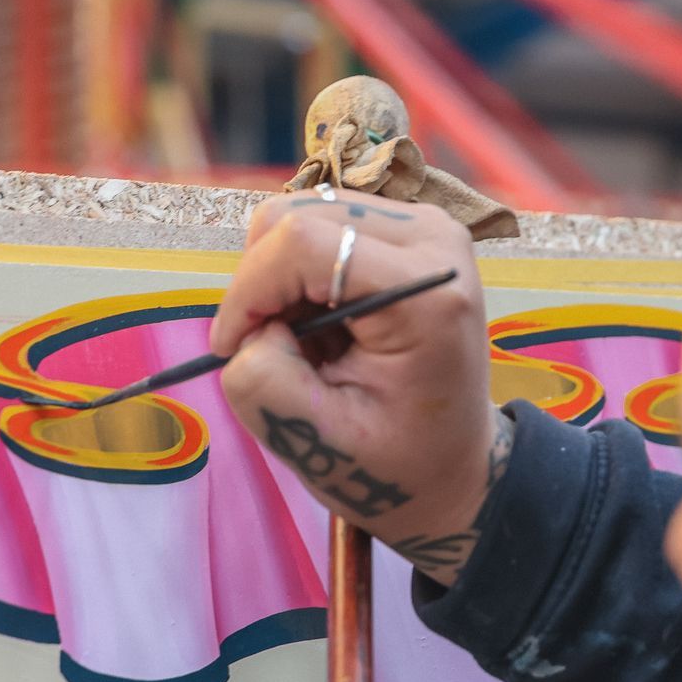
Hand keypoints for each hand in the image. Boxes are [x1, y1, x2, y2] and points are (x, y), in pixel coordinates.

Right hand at [211, 189, 509, 584]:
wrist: (451, 467)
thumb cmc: (393, 464)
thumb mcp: (317, 442)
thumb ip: (264, 380)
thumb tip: (251, 327)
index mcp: (426, 291)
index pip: (302, 242)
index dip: (247, 291)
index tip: (230, 349)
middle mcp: (433, 238)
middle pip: (297, 215)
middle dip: (261, 283)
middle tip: (270, 348)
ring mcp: (424, 227)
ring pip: (302, 214)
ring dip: (279, 279)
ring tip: (303, 341)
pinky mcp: (407, 230)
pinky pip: (321, 226)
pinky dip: (300, 273)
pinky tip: (322, 323)